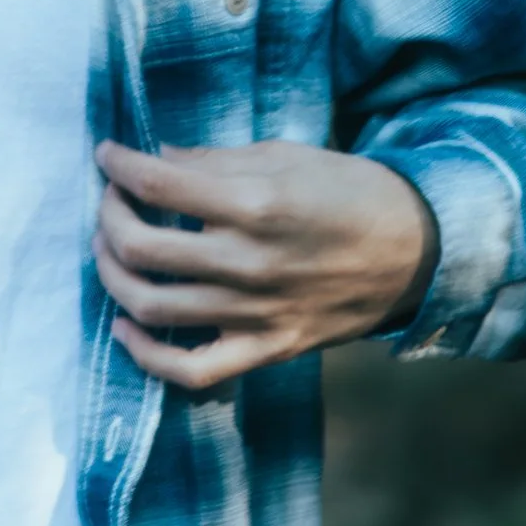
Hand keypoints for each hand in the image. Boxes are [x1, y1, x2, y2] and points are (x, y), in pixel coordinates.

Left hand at [92, 139, 434, 393]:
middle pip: (141, 247)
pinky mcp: (267, 350)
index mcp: (255, 203)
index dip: (118, 165)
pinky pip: (191, 370)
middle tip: (109, 201)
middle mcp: (248, 262)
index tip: (106, 155)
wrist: (418, 252)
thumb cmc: (352, 192)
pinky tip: (126, 326)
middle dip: (108, 217)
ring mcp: (255, 314)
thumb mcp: (287, 156)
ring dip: (113, 275)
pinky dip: (146, 355)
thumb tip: (156, 159)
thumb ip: (216, 161)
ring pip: (152, 306)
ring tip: (110, 250)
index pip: (157, 183)